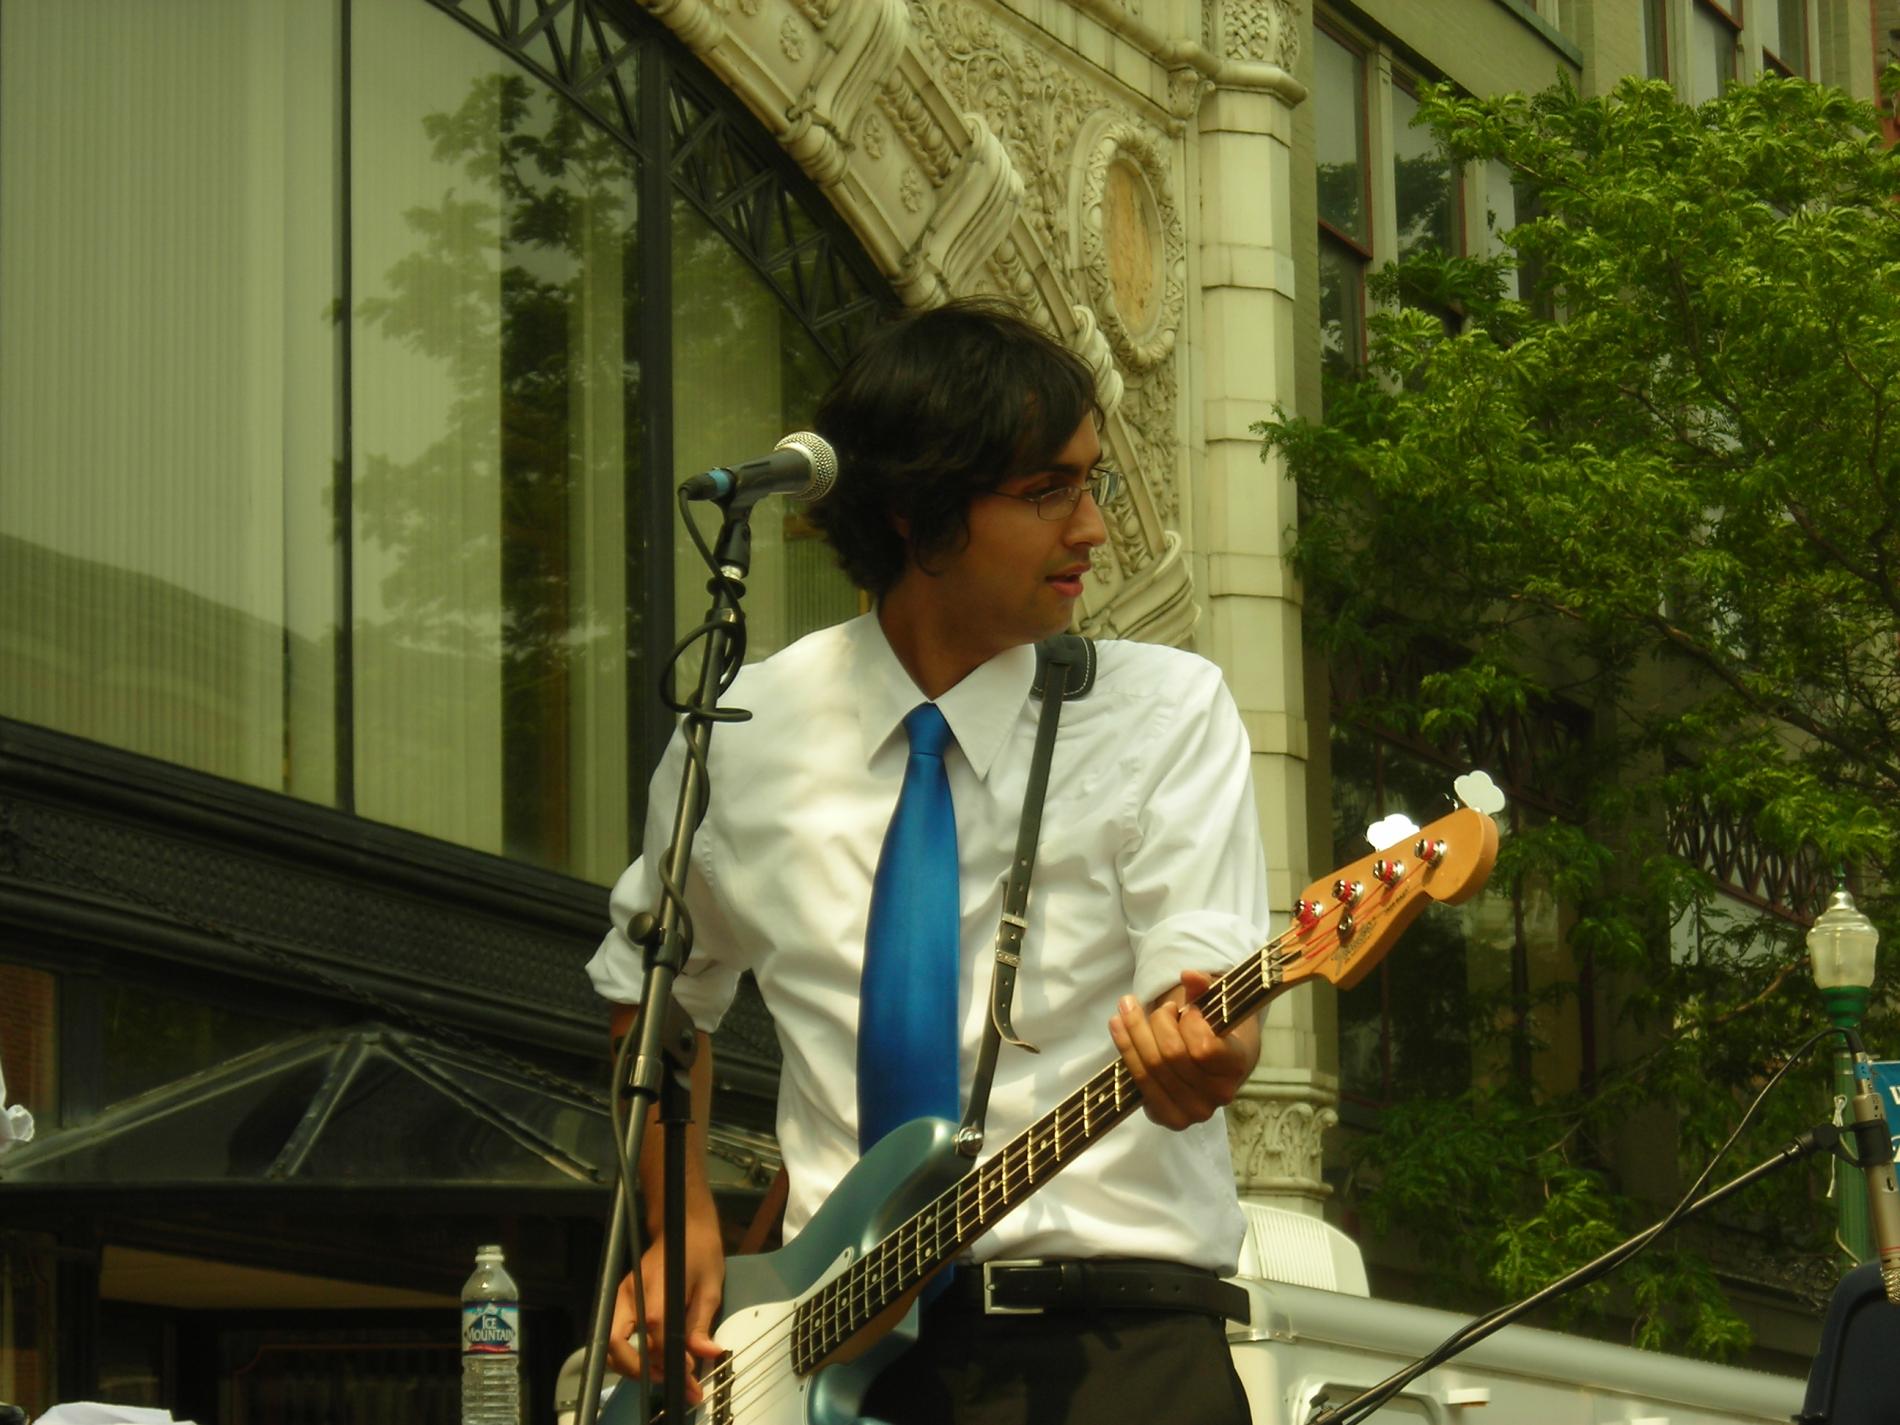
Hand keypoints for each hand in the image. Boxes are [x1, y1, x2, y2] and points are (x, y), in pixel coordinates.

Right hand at [607, 1218, 725, 1402]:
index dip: (669, 1358)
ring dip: (632, 1368)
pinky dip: (628, 1357)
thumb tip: (708, 1353)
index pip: (654, 1333)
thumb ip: (702, 1322)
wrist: (681, 1227)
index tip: (689, 1372)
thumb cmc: (699, 1252)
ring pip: (610, 1344)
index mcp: (655, 1289)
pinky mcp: (620, 1302)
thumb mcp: (710, 1286)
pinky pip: (615, 1337)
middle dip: (639, 1370)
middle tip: (670, 1379)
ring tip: (662, 1376)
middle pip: (616, 1343)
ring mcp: (621, 1298)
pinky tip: (652, 1364)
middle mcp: (630, 1295)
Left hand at [1107, 969, 1260, 1129]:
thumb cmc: (1215, 1030)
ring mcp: (1193, 1113)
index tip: (1188, 1009)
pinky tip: (1118, 1026)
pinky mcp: (1169, 1118)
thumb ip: (1205, 987)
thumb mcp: (1216, 1005)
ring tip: (1127, 1007)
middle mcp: (1218, 1095)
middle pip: (1171, 1056)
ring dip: (1134, 1032)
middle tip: (1159, 1007)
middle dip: (1157, 1022)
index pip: (1205, 1048)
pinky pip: (1140, 1083)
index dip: (1190, 1023)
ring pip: (1151, 1068)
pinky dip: (1126, 1051)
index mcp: (1236, 1066)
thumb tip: (1189, 975)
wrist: (1215, 1067)